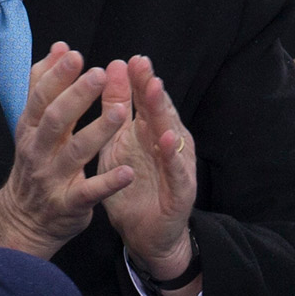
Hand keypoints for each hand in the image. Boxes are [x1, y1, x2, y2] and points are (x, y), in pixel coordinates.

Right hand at [0, 45, 133, 261]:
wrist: (23, 221)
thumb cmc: (35, 165)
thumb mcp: (32, 126)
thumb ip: (44, 86)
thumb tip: (58, 47)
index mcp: (31, 130)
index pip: (41, 98)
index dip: (57, 77)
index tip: (75, 55)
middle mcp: (39, 152)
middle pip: (56, 121)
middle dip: (77, 97)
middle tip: (99, 74)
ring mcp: (53, 179)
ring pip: (75, 153)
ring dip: (98, 132)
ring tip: (121, 112)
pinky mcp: (69, 205)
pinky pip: (89, 193)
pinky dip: (108, 183)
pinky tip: (128, 172)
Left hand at [97, 57, 199, 295]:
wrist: (147, 236)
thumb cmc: (134, 187)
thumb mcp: (118, 146)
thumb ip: (117, 111)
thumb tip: (114, 69)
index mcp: (149, 133)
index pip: (144, 102)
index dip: (137, 80)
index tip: (127, 59)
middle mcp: (167, 145)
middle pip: (159, 111)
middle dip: (150, 87)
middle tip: (142, 64)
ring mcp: (176, 166)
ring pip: (171, 135)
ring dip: (163, 113)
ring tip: (155, 90)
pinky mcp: (180, 190)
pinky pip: (176, 170)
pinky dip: (172, 155)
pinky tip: (166, 140)